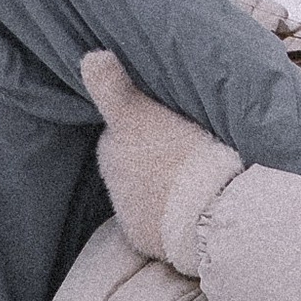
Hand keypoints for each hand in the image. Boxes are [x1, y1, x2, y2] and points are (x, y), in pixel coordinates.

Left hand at [80, 50, 242, 271]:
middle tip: (186, 148)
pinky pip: (159, 223)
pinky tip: (194, 207)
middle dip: (151, 155)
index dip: (145, 123)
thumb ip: (111, 85)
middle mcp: (113, 185)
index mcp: (112, 147)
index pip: (123, 131)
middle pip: (132, 162)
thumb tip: (90, 57)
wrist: (210, 214)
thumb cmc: (180, 155)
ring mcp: (130, 217)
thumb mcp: (143, 111)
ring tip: (195, 178)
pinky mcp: (148, 242)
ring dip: (163, 185)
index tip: (170, 122)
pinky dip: (172, 215)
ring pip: (145, 192)